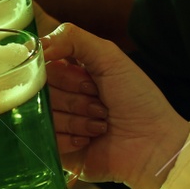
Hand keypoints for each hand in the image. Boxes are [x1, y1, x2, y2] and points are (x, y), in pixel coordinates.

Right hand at [41, 23, 189, 188]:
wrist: (153, 144)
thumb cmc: (137, 99)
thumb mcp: (109, 56)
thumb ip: (72, 38)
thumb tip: (37, 45)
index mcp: (70, 73)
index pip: (42, 66)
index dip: (64, 75)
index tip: (89, 83)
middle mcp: (60, 96)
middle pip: (41, 91)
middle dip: (75, 99)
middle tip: (101, 105)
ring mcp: (56, 124)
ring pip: (44, 116)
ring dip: (77, 120)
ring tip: (101, 124)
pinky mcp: (56, 150)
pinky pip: (44, 139)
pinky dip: (69, 139)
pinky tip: (90, 140)